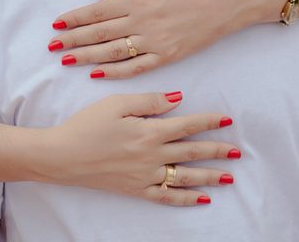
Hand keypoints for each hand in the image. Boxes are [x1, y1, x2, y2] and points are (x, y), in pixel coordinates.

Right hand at [29, 91, 238, 205]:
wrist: (62, 156)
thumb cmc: (86, 125)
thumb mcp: (115, 103)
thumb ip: (148, 101)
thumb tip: (177, 99)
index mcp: (148, 132)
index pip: (187, 125)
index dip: (208, 122)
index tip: (227, 119)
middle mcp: (152, 156)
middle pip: (191, 153)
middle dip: (216, 150)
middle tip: (236, 151)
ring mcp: (145, 176)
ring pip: (185, 177)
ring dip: (209, 176)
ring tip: (228, 177)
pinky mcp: (136, 190)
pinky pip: (167, 197)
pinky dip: (186, 199)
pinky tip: (202, 198)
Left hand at [48, 0, 255, 78]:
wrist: (228, 1)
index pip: (97, 12)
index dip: (74, 19)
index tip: (57, 26)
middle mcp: (143, 21)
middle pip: (99, 34)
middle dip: (73, 40)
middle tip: (52, 46)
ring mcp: (156, 41)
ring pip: (113, 53)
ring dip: (87, 57)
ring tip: (67, 60)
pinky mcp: (169, 56)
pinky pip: (136, 67)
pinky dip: (115, 72)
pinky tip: (98, 74)